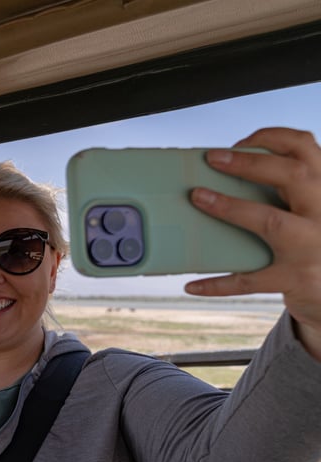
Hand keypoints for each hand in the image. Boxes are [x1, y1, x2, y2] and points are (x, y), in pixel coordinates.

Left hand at [185, 127, 320, 359]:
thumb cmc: (309, 242)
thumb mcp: (308, 210)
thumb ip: (284, 192)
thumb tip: (224, 176)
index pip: (306, 149)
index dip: (272, 138)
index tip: (238, 143)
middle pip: (294, 176)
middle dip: (250, 164)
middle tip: (213, 159)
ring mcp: (311, 247)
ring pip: (272, 221)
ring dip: (231, 207)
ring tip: (198, 197)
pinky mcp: (294, 279)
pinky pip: (250, 280)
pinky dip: (218, 283)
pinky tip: (191, 285)